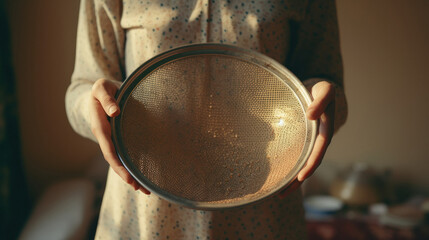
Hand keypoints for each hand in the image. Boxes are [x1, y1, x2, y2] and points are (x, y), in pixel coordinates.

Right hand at [90, 78, 149, 193]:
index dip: (118, 164)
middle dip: (126, 175)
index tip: (129, 176)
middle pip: (114, 160)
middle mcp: (104, 136)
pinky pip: (123, 154)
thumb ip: (107, 99)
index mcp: (100, 126)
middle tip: (140, 188)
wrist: (99, 92)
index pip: (109, 149)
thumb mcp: (102, 88)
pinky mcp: (117, 138)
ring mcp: (110, 139)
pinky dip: (132, 165)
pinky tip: (143, 175)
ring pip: (119, 160)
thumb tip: (115, 112)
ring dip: (130, 175)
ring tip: (145, 189)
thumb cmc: (102, 89)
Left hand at [279, 81, 334, 197]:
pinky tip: (278, 176)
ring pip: (302, 164)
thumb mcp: (325, 91)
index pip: (318, 152)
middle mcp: (319, 141)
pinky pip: (298, 157)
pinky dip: (290, 167)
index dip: (311, 165)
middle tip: (282, 194)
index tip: (301, 177)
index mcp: (325, 131)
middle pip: (310, 165)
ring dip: (292, 180)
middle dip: (297, 181)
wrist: (322, 90)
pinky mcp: (305, 141)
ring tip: (278, 193)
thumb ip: (319, 102)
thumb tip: (311, 116)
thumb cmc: (323, 90)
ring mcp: (312, 142)